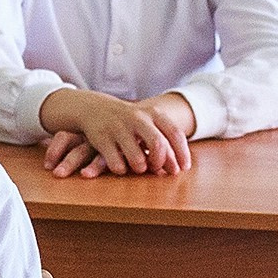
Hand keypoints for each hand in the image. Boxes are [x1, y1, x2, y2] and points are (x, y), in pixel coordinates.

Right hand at [39, 90, 191, 176]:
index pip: (175, 134)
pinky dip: (122, 169)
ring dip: (140, 169)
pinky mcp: (102, 138)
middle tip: (157, 169)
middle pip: (158, 146)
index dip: (182, 154)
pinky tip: (121, 165)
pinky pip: (117, 164)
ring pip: (137, 160)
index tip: (183, 168)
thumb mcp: (148, 123)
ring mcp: (118, 128)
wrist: (95, 108)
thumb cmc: (129, 122)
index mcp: (153, 114)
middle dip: (160, 162)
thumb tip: (176, 168)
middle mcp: (137, 118)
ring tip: (138, 167)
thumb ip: (164, 142)